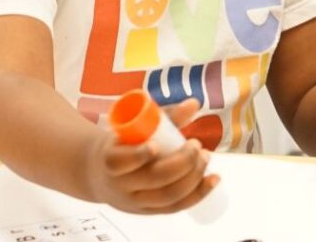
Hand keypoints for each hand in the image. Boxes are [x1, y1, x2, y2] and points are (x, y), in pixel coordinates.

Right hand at [81, 98, 220, 213]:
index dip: (139, 155)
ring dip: (193, 177)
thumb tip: (194, 103)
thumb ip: (163, 115)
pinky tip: (213, 179)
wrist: (101, 175)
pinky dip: (198, 194)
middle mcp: (122, 185)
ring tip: (206, 157)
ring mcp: (136, 202)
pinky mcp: (150, 212)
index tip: (156, 144)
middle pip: (153, 179)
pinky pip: (176, 207)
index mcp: (111, 160)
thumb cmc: (123, 145)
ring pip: (168, 196)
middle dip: (181, 162)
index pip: (121, 162)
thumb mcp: (133, 128)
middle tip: (196, 145)